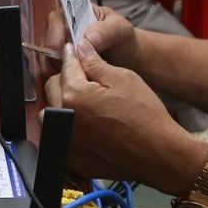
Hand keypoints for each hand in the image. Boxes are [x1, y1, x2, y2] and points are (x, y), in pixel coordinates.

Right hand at [43, 4, 139, 70]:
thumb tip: (88, 37)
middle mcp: (63, 28)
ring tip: (71, 77)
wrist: (129, 58)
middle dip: (54, 55)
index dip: (56, 34)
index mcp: (75, 13)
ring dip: (54, 68)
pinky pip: (51, 70)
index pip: (55, 20)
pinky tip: (70, 83)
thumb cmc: (123, 38)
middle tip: (68, 67)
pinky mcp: (62, 64)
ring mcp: (61, 47)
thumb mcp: (120, 29)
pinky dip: (58, 77)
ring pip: (46, 57)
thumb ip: (106, 31)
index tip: (65, 48)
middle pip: (46, 40)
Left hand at [45, 42, 193, 186]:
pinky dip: (65, 128)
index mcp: (74, 95)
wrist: (158, 154)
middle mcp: (62, 118)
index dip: (72, 56)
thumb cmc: (145, 114)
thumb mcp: (124, 79)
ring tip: (81, 104)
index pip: (66, 67)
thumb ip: (95, 63)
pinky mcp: (70, 159)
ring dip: (60, 104)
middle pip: (52, 88)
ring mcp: (64, 141)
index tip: (74, 51)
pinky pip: (58, 137)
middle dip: (65, 79)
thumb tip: (79, 48)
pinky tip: (84, 127)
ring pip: (49, 114)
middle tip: (83, 79)